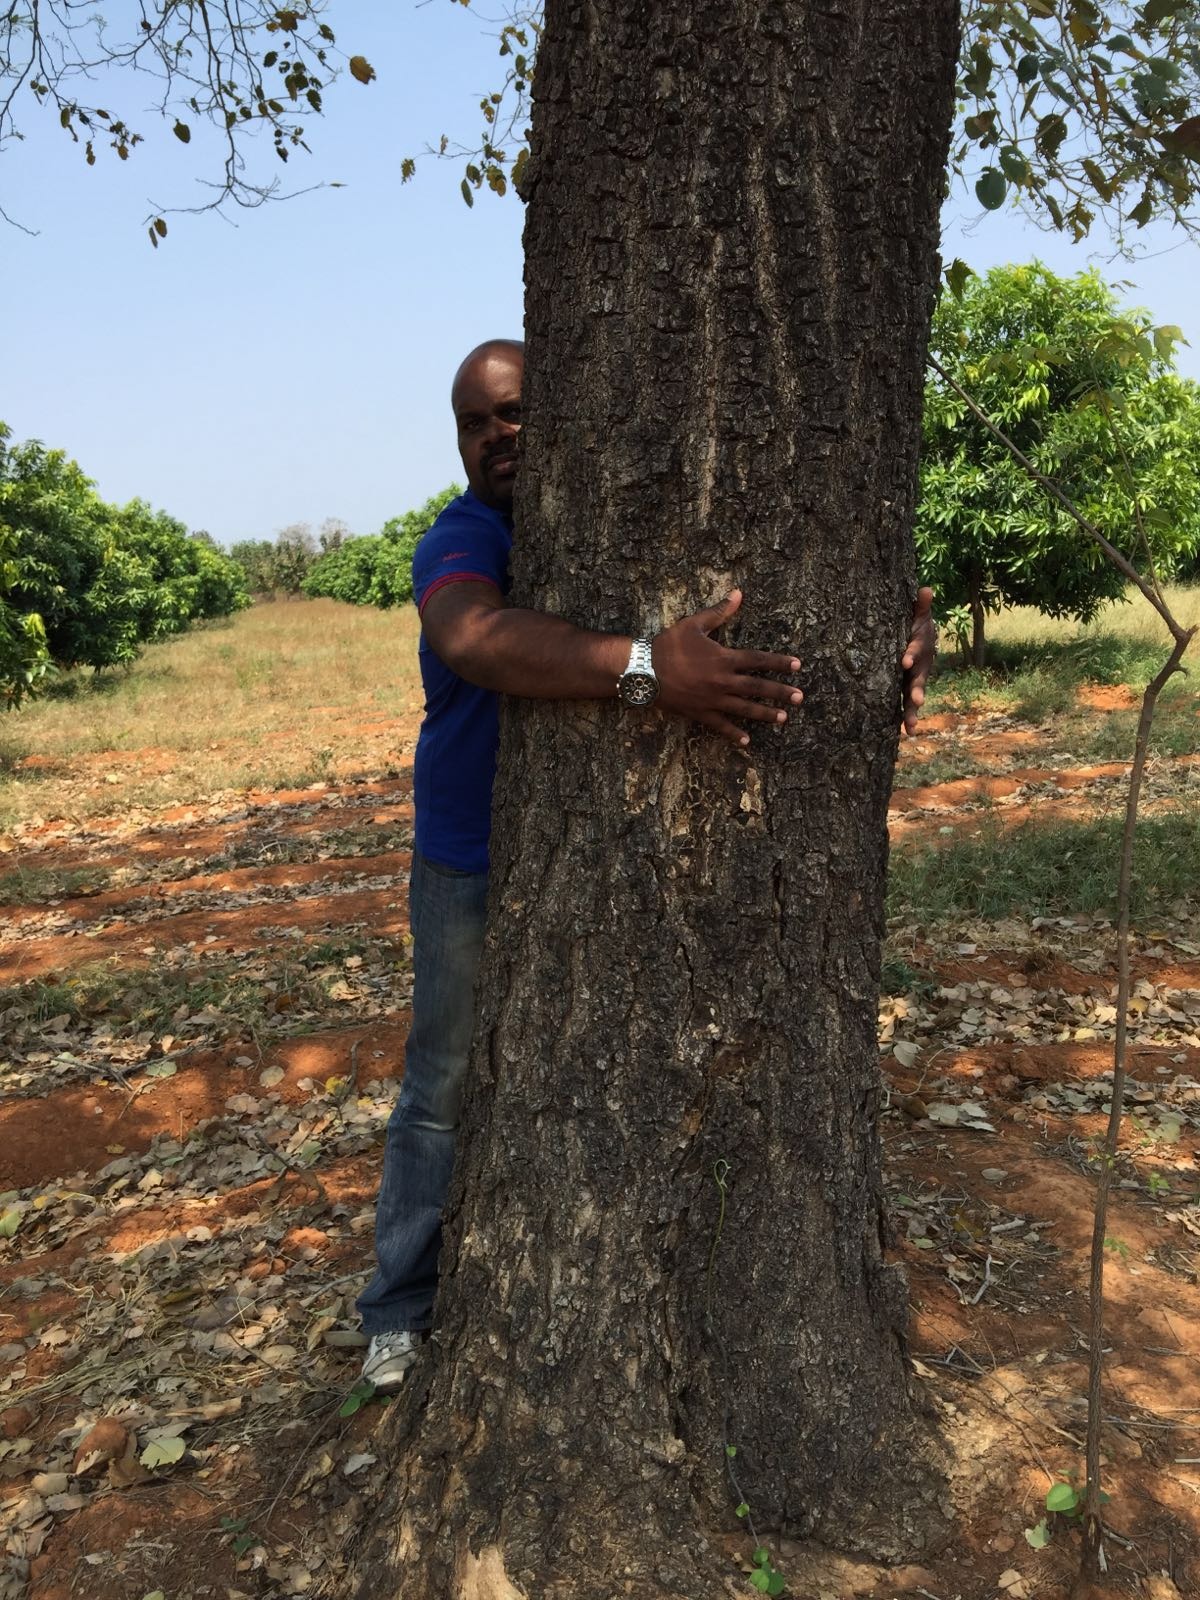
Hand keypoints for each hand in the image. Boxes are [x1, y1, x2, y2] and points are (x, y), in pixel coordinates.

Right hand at [652, 590, 801, 746]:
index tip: (797, 666)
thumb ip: (719, 611)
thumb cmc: (668, 645)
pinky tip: (747, 742)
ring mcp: (713, 700)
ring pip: (745, 709)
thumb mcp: (694, 624)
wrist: (643, 671)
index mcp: (725, 658)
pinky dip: (734, 734)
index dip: (779, 662)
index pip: (759, 660)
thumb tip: (739, 594)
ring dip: (766, 714)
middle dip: (781, 692)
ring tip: (783, 719)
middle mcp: (724, 681)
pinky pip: (721, 726)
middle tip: (800, 697)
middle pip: (758, 687)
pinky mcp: (700, 713)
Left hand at [901, 586, 935, 735]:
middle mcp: (920, 667)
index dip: (911, 654)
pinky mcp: (907, 689)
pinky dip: (906, 718)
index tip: (904, 661)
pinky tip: (906, 733)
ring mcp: (915, 680)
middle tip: (917, 701)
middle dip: (917, 690)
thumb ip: (921, 605)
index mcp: (919, 647)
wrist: (923, 638)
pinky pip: (906, 705)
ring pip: (914, 696)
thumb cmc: (917, 625)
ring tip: (912, 727)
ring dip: (912, 711)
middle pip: (919, 679)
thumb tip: (926, 588)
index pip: (915, 650)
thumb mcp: (919, 615)